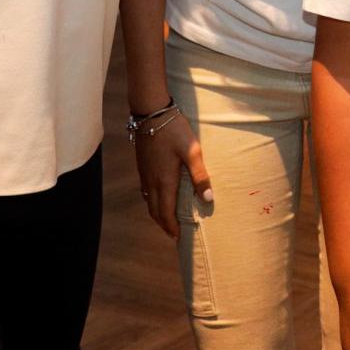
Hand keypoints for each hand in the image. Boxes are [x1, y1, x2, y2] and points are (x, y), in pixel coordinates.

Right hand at [133, 110, 211, 238]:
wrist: (151, 112)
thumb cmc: (174, 130)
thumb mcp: (192, 151)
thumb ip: (200, 175)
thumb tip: (208, 198)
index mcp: (164, 181)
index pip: (166, 212)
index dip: (171, 227)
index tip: (178, 238)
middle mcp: (151, 181)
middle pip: (155, 211)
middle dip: (164, 224)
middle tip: (173, 234)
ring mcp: (144, 173)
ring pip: (149, 201)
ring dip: (157, 214)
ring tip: (167, 220)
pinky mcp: (142, 165)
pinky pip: (145, 190)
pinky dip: (152, 201)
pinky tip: (158, 197)